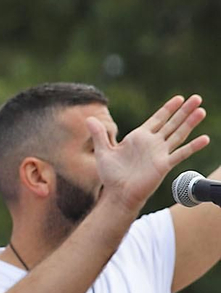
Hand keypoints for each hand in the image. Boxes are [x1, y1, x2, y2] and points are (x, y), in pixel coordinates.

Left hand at [94, 94, 206, 210]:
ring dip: (190, 123)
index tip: (179, 98)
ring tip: (201, 111)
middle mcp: (152, 143)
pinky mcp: (164, 165)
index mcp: (139, 137)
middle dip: (184, 110)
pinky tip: (204, 139)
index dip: (168, 108)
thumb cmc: (111, 174)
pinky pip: (181, 154)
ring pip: (179, 134)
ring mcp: (160, 153)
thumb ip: (99, 134)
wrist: (118, 194)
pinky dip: (193, 146)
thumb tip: (88, 118)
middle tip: (197, 98)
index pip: (157, 119)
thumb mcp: (103, 151)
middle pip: (172, 123)